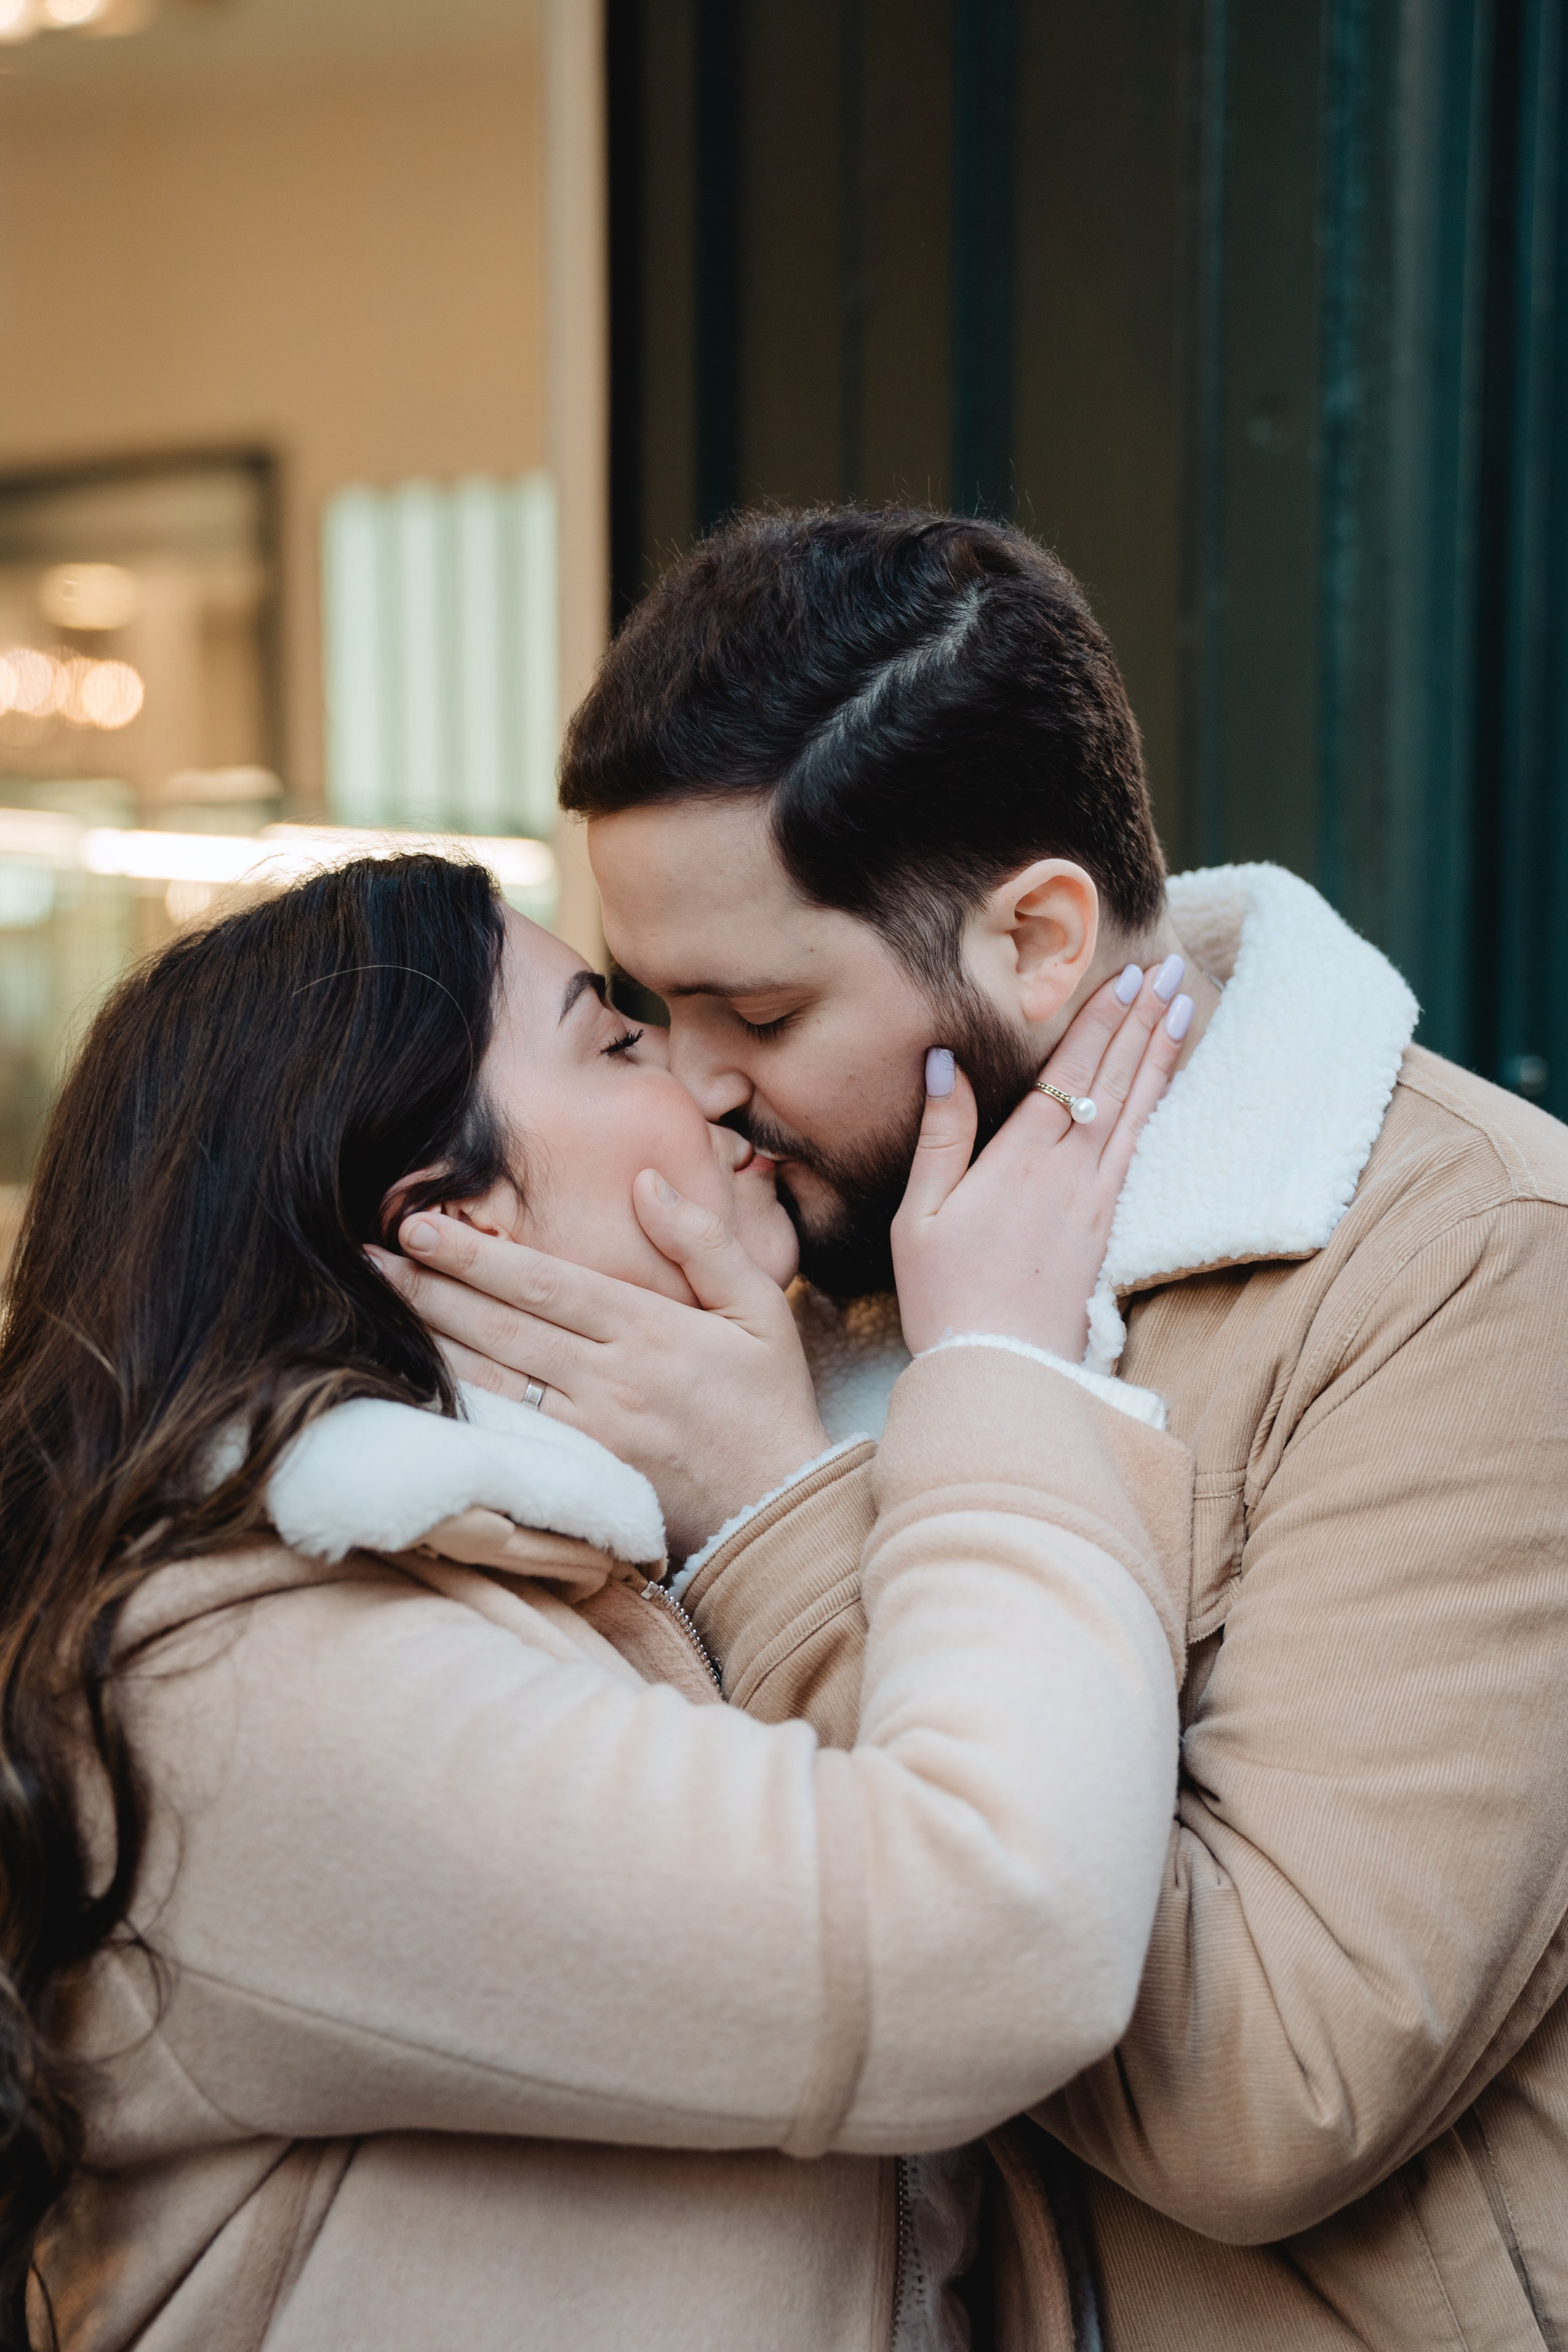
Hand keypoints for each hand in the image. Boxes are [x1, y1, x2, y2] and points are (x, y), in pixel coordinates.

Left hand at [370, 1177, 829, 1560]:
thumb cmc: (768, 1403)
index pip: (545, 1283)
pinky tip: (417, 1383)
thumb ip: (703, 1241)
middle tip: (369, 1259)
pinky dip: (457, 1405)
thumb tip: (647, 1182)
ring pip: (492, 1381)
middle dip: (430, 1289)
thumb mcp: (760, 1309)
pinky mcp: (579, 1476)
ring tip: (375, 1310)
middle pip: (502, 1326)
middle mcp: (611, 1379)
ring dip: (429, 1341)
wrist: (778, 1513)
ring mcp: (590, 1432)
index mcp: (650, 1330)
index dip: (476, 1255)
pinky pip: (505, 1433)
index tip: (420, 1227)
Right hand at [892, 965, 1188, 1359]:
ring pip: (1136, 1110)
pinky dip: (1157, 1107)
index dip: (1098, 1022)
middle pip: (1113, 1080)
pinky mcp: (1109, 1228)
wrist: (1000, 1371)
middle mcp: (1068, 1172)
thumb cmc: (945, 1296)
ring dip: (1161, 1054)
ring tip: (1183, 1006)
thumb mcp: (918, 1215)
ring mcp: (1096, 1200)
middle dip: (1141, 1021)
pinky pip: (1141, 1150)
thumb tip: (942, 1062)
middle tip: (1168, 971)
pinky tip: (1167, 1084)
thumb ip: (940, 1135)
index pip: (1068, 1073)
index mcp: (1019, 1161)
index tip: (1125, 977)